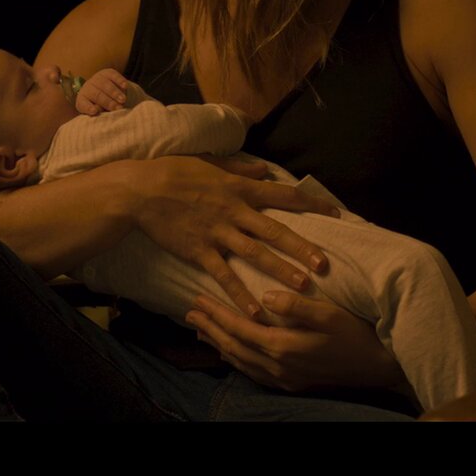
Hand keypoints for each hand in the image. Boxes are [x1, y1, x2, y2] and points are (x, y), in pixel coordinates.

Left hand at [74, 68, 130, 114]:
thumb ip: (100, 112)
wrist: (107, 91)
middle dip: (108, 102)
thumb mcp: (100, 111)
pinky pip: (113, 76)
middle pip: (97, 95)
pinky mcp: (107, 72)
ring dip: (115, 93)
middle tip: (118, 108)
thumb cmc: (102, 106)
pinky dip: (120, 81)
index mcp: (83, 100)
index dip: (88, 108)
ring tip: (123, 100)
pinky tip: (125, 86)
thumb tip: (102, 111)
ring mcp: (97, 79)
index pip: (83, 104)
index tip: (94, 112)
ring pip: (105, 85)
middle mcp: (88, 87)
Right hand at [126, 156, 344, 319]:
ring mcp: (217, 232)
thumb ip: (241, 170)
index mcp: (240, 189)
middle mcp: (234, 211)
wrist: (140, 191)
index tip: (335, 215)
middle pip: (276, 230)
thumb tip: (265, 170)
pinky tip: (254, 311)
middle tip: (326, 264)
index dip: (312, 205)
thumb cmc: (174, 172)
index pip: (284, 195)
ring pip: (255, 254)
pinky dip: (239, 293)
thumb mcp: (211, 164)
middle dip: (303, 248)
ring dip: (280, 270)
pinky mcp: (199, 250)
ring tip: (302, 286)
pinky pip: (224, 275)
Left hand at [186, 291, 401, 392]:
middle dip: (210, 328)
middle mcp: (278, 366)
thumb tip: (267, 295)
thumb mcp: (329, 314)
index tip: (198, 299)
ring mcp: (283, 378)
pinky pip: (253, 373)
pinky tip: (229, 354)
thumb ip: (297, 305)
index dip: (217, 314)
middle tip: (189, 313)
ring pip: (240, 361)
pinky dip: (236, 361)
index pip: (240, 328)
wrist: (377, 367)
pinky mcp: (290, 383)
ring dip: (218, 344)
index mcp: (284, 346)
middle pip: (233, 346)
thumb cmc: (355, 334)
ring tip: (200, 331)